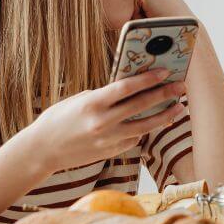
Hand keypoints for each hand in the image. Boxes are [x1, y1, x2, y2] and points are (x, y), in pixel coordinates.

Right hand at [23, 69, 187, 173]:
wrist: (43, 150)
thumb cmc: (58, 119)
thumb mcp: (79, 100)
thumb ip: (104, 96)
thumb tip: (129, 89)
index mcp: (93, 103)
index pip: (127, 88)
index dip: (148, 79)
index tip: (165, 72)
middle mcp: (103, 122)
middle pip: (141, 106)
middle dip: (164, 94)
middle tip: (180, 87)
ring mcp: (108, 139)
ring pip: (145, 127)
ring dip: (164, 116)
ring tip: (179, 107)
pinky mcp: (111, 151)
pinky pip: (134, 139)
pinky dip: (144, 130)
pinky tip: (153, 122)